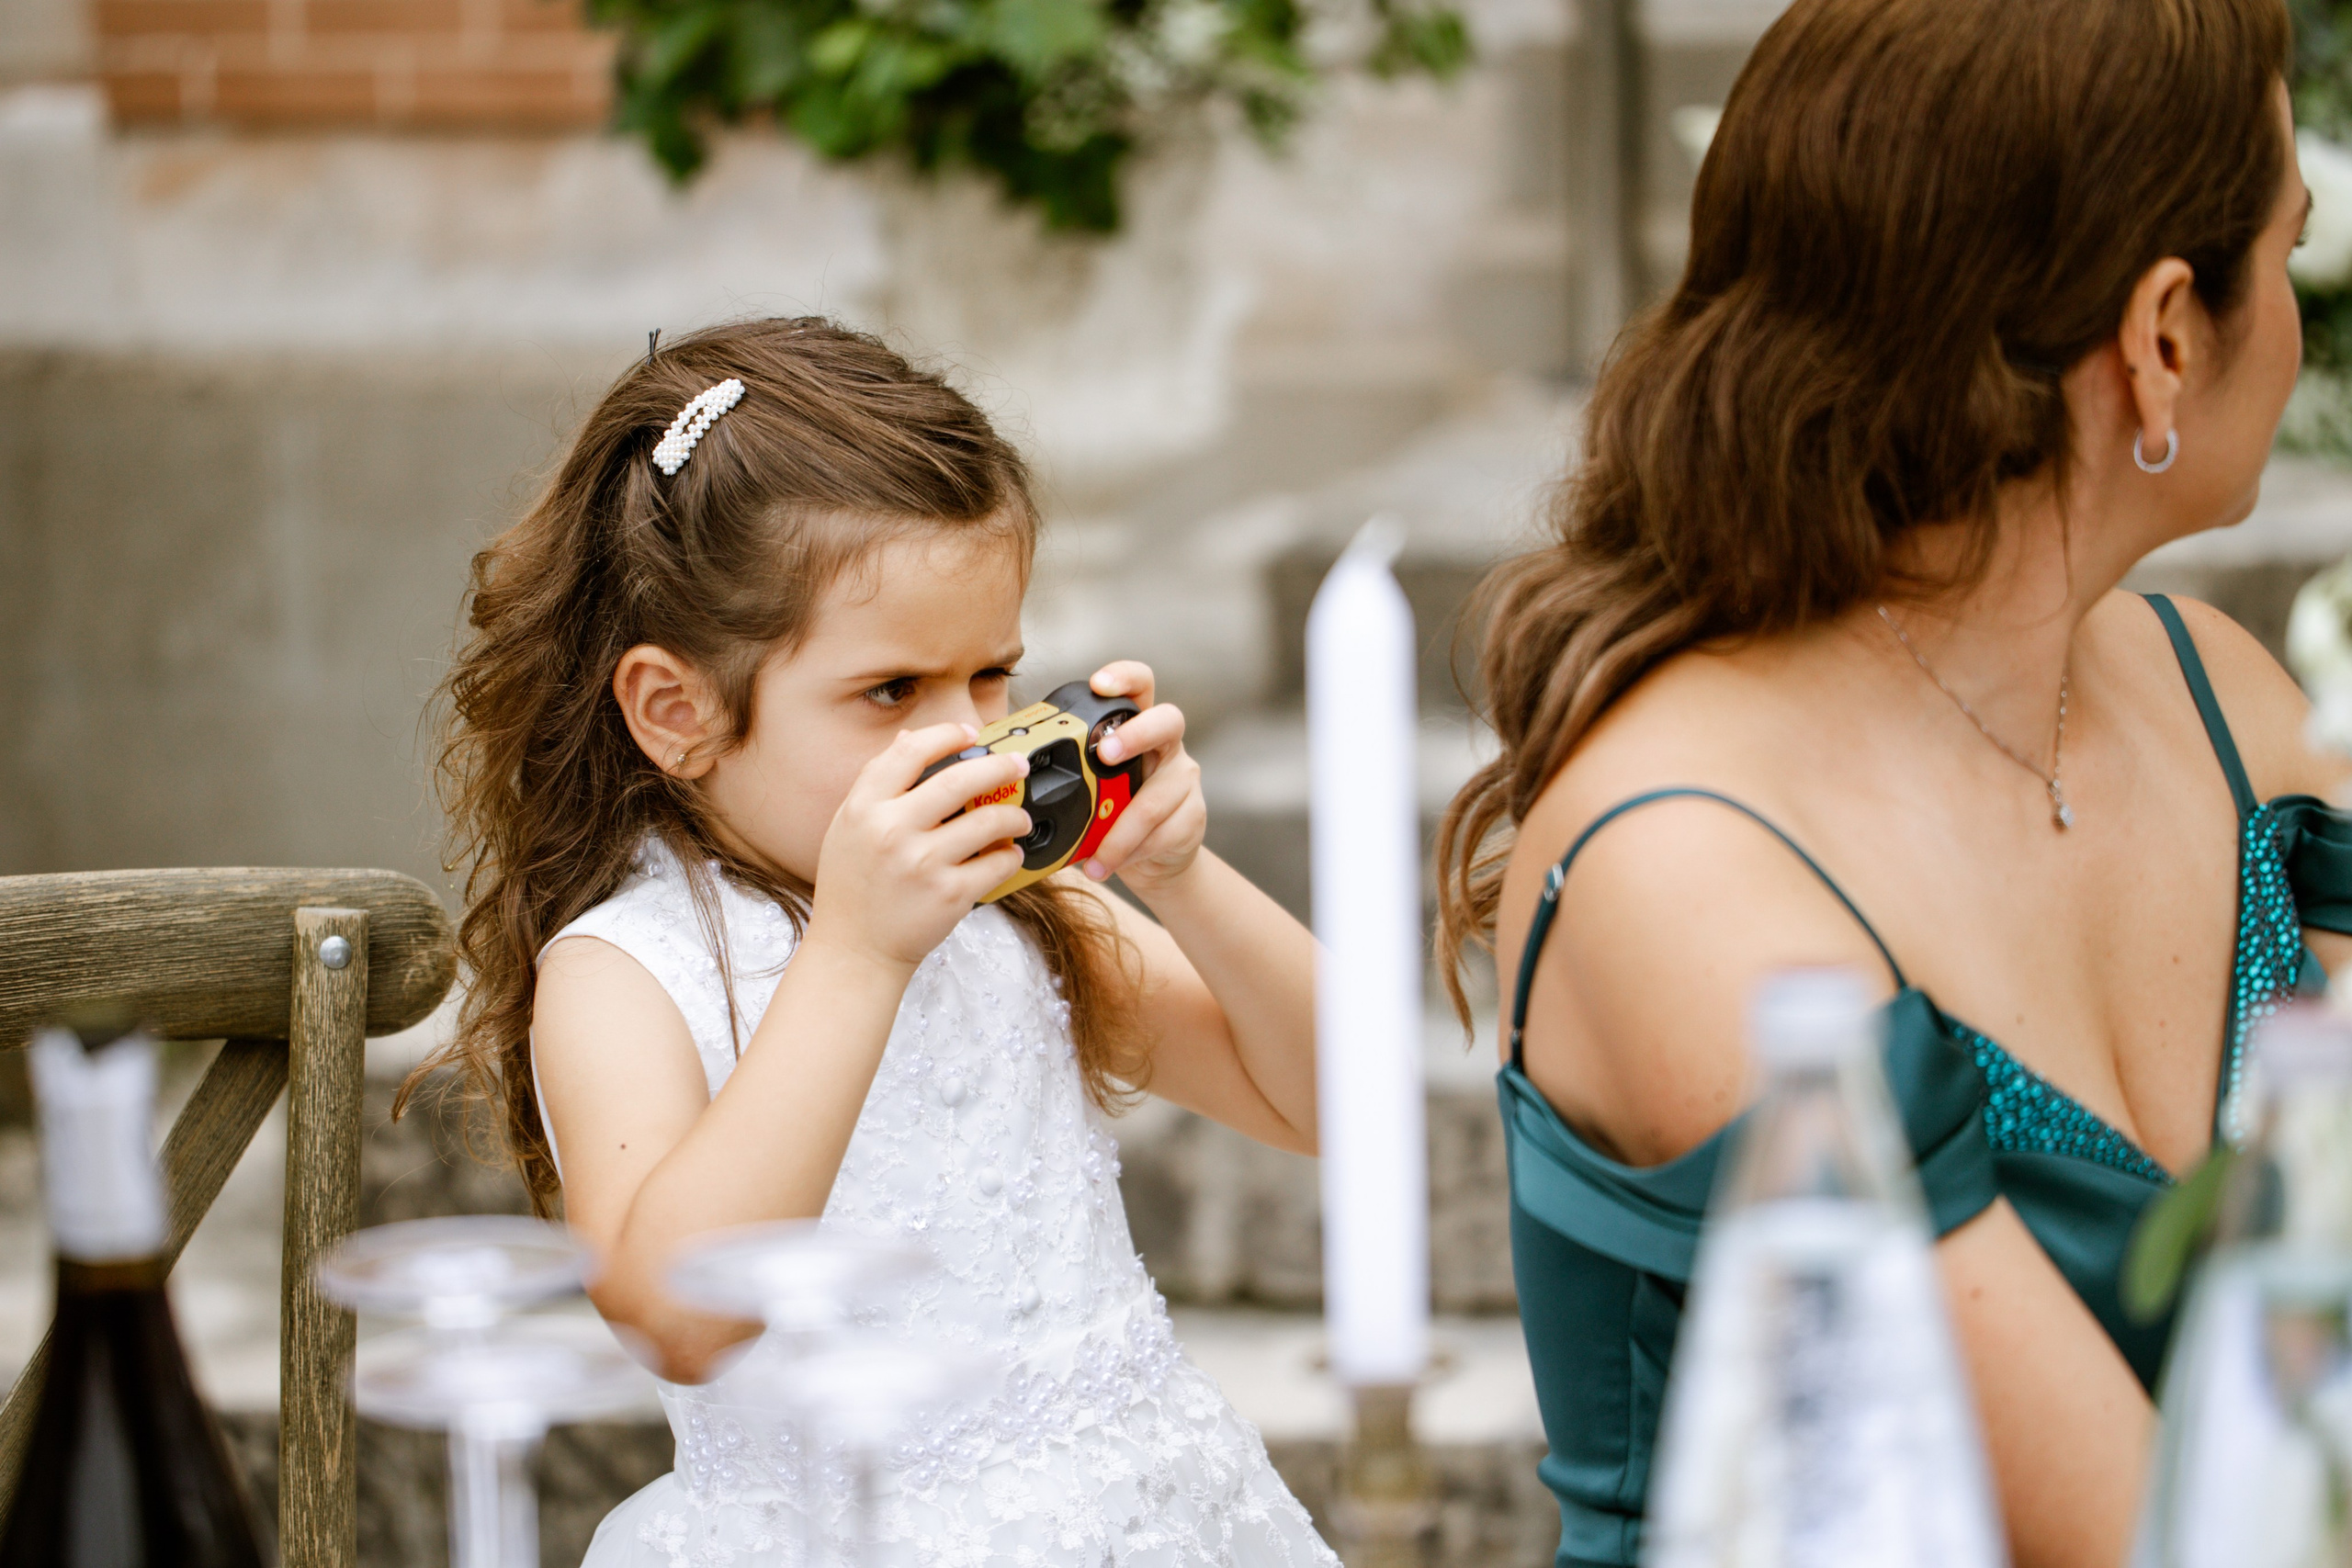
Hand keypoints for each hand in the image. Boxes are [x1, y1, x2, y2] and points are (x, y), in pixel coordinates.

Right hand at [804, 724, 1032, 971]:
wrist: (854, 950)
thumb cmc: (852, 888)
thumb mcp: (848, 827)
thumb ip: (876, 782)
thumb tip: (909, 739)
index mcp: (864, 808)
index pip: (910, 751)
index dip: (947, 735)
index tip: (971, 735)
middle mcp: (892, 831)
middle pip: (960, 779)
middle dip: (1000, 766)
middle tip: (1019, 765)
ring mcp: (923, 864)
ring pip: (989, 820)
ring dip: (1015, 815)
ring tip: (1019, 819)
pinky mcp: (950, 895)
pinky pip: (998, 863)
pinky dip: (1011, 856)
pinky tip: (1008, 855)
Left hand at [1079, 662, 1204, 898]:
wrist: (1153, 860)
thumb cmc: (1112, 813)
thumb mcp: (1090, 785)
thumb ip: (1066, 769)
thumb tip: (1003, 766)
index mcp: (1136, 726)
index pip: (1140, 685)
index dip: (1124, 677)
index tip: (1099, 683)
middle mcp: (1166, 745)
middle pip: (1167, 722)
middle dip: (1135, 735)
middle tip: (1104, 755)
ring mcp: (1183, 779)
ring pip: (1156, 799)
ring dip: (1119, 833)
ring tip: (1094, 857)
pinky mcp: (1192, 815)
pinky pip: (1161, 834)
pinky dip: (1128, 854)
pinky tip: (1105, 867)